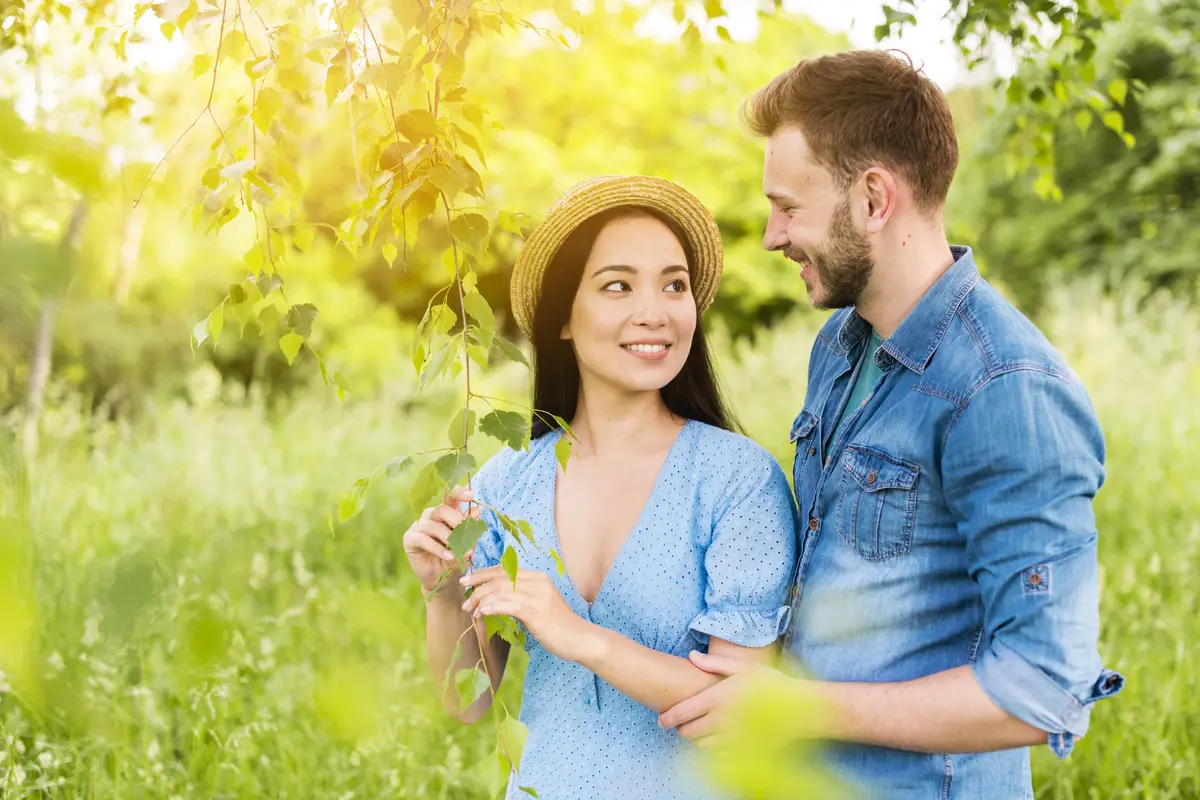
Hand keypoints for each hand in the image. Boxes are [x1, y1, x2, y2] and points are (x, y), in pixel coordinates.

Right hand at [402, 486, 477, 593]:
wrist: (443, 580)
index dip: (459, 493)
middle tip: (467, 535)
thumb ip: (469, 527)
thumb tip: (477, 510)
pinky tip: (448, 556)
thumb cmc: (456, 557)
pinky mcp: (409, 539)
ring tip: (461, 552)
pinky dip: (438, 548)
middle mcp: (430, 515)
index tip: (471, 495)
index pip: (449, 496)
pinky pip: (423, 539)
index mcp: (445, 512)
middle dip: (457, 522)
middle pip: (442, 510)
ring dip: (450, 539)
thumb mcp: (466, 542)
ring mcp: (418, 526)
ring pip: (434, 526)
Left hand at [460, 567, 589, 662]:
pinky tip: (482, 613)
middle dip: (477, 586)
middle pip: (499, 577)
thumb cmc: (559, 625)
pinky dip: (492, 607)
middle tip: (464, 601)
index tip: (466, 581)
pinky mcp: (537, 612)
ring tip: (471, 612)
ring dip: (480, 600)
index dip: (482, 574)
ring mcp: (538, 596)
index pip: (504, 569)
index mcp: (538, 578)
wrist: (580, 639)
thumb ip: (520, 598)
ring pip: (500, 590)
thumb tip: (494, 601)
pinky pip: (509, 604)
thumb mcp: (539, 606)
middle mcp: (537, 582)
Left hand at [657, 651, 782, 747]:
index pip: (683, 713)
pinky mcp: (742, 748)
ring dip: (694, 738)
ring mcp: (732, 737)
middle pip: (688, 732)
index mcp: (718, 698)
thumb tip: (691, 657)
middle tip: (678, 723)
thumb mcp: (743, 667)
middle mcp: (722, 720)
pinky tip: (714, 737)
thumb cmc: (772, 683)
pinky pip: (718, 753)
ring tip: (695, 728)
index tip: (662, 719)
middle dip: (680, 728)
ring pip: (701, 744)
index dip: (668, 718)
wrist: (800, 709)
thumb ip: (715, 663)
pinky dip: (710, 747)